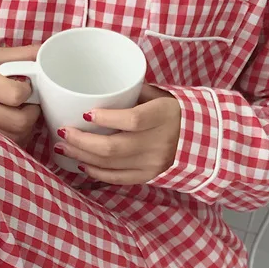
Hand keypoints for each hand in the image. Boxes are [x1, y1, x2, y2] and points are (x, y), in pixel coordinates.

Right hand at [0, 45, 41, 146]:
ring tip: (18, 114)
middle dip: (32, 114)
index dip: (28, 92)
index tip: (26, 86)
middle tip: (29, 104)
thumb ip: (19, 54)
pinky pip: (0, 146)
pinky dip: (11, 138)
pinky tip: (8, 125)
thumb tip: (46, 51)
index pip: (17, 95)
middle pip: (19, 123)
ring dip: (24, 129)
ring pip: (13, 139)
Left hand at [56, 85, 181, 184]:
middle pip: (113, 146)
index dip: (106, 118)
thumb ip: (134, 93)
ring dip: (82, 156)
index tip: (85, 113)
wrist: (206, 139)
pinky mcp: (149, 176)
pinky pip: (118, 178)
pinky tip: (82, 163)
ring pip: (111, 164)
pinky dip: (97, 172)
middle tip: (62, 132)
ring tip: (64, 147)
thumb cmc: (178, 111)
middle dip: (82, 140)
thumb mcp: (162, 95)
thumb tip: (100, 89)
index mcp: (163, 116)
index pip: (132, 120)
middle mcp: (159, 142)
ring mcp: (153, 163)